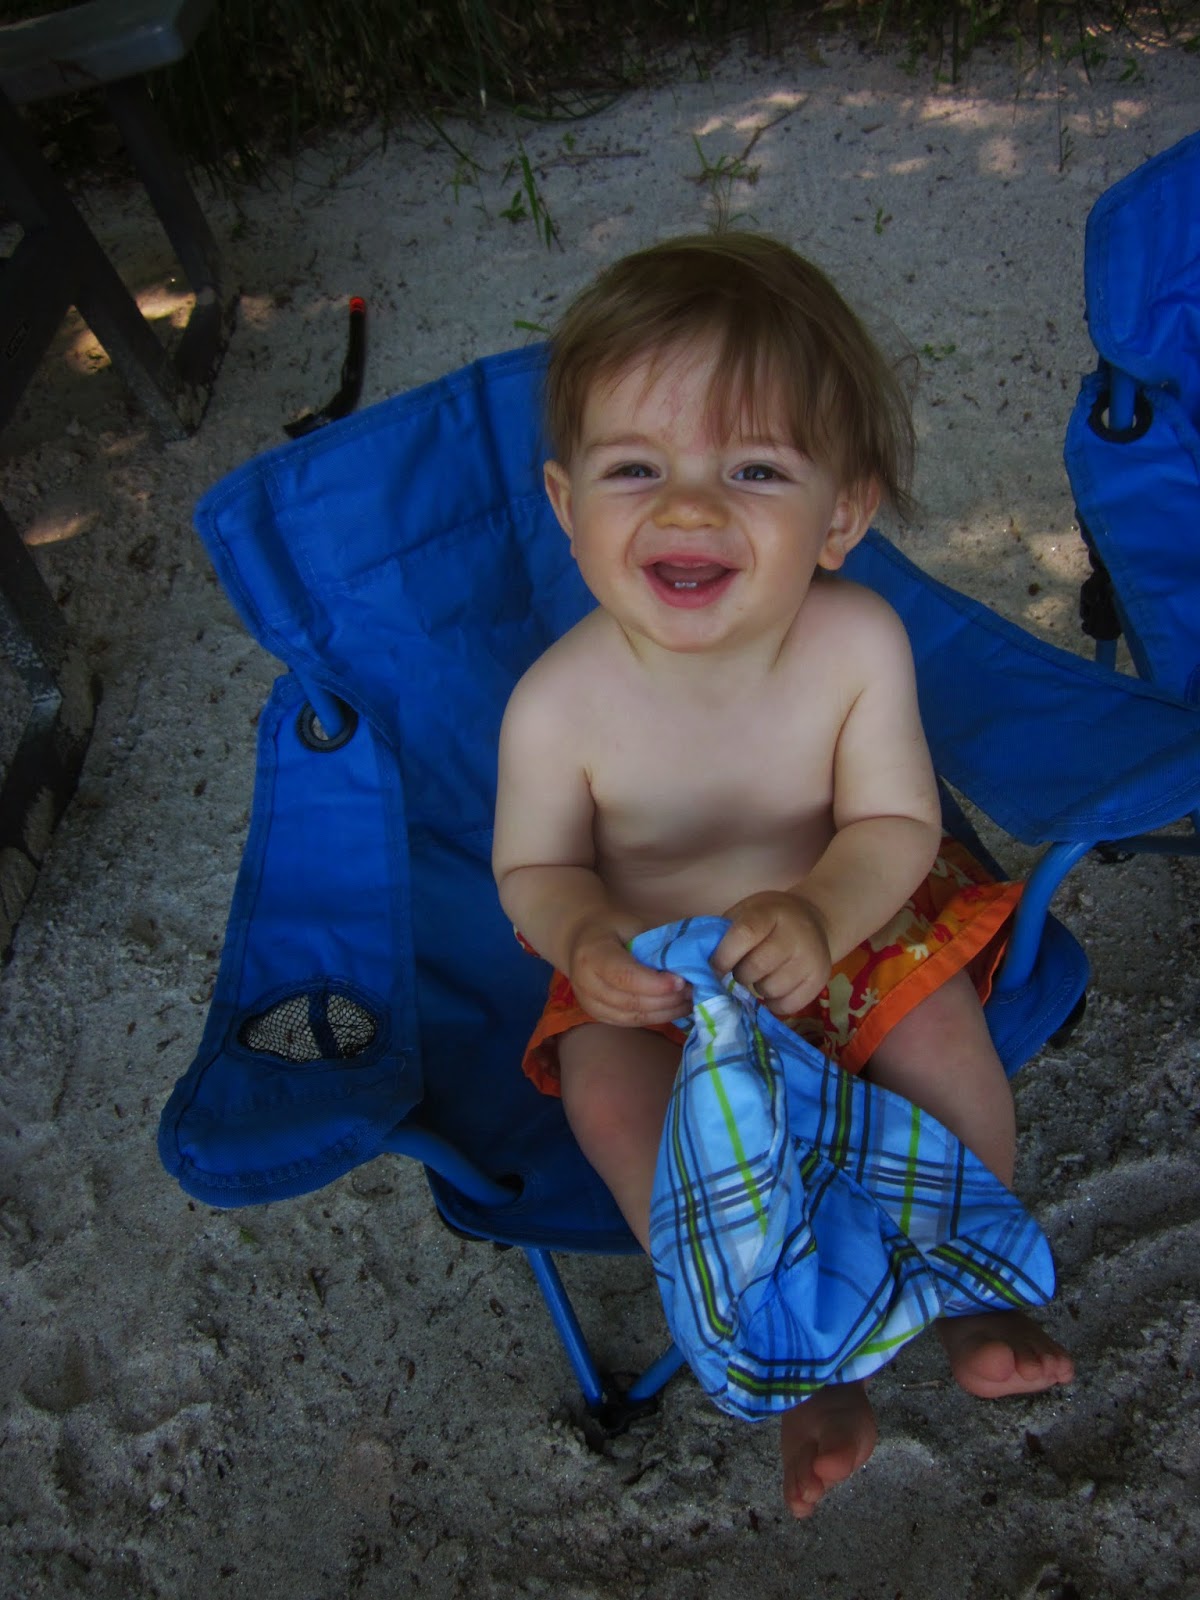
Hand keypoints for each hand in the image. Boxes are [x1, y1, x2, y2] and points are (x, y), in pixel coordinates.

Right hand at [565, 915, 691, 1027]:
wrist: (582, 940)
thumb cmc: (612, 929)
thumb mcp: (632, 926)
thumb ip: (654, 946)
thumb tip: (688, 963)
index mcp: (592, 955)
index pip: (624, 976)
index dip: (654, 983)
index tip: (681, 981)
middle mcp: (585, 983)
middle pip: (630, 1001)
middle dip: (666, 999)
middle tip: (693, 990)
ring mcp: (589, 1003)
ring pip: (633, 1016)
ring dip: (665, 1011)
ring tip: (689, 1000)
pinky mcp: (599, 1016)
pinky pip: (632, 1022)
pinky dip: (657, 1017)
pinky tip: (676, 1009)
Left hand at [712, 891, 831, 1016]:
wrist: (814, 920)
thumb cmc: (769, 919)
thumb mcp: (746, 912)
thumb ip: (723, 933)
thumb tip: (698, 965)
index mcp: (771, 913)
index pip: (745, 934)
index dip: (724, 956)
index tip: (715, 967)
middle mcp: (795, 934)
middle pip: (756, 967)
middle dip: (740, 974)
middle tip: (741, 970)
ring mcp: (810, 958)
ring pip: (771, 989)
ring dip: (757, 989)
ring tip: (761, 975)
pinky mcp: (820, 980)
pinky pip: (787, 1006)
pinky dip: (773, 1003)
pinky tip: (773, 988)